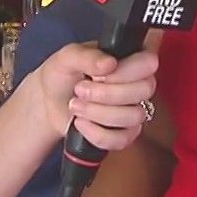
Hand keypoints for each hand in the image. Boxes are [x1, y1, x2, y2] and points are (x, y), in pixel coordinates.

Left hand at [31, 42, 156, 147]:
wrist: (48, 101)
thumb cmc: (62, 74)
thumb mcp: (67, 58)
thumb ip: (86, 56)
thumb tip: (109, 63)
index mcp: (129, 59)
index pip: (149, 62)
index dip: (125, 71)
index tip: (99, 74)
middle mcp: (137, 83)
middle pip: (145, 90)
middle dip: (107, 93)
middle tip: (80, 89)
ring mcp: (133, 110)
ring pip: (135, 116)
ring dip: (98, 113)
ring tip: (75, 105)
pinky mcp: (124, 134)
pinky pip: (122, 140)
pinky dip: (97, 134)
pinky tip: (81, 123)